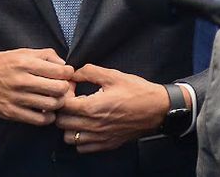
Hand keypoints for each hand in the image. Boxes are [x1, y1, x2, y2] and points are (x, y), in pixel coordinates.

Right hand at [0, 48, 73, 125]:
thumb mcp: (20, 52)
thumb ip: (43, 55)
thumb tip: (63, 65)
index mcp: (25, 63)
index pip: (59, 71)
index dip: (69, 73)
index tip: (67, 75)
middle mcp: (21, 80)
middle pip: (59, 89)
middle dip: (66, 89)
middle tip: (64, 88)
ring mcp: (16, 98)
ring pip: (52, 105)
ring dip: (58, 103)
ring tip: (55, 99)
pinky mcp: (12, 113)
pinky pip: (39, 120)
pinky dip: (48, 117)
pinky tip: (46, 110)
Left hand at [55, 64, 171, 152]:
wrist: (158, 109)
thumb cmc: (137, 91)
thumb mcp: (112, 75)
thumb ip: (89, 72)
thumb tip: (73, 73)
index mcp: (92, 107)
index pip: (62, 105)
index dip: (63, 94)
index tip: (71, 88)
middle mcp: (93, 125)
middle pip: (61, 122)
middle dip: (62, 110)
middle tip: (72, 100)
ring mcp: (99, 137)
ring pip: (68, 138)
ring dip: (68, 126)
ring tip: (78, 114)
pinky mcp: (106, 144)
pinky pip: (82, 148)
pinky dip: (79, 138)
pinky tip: (86, 126)